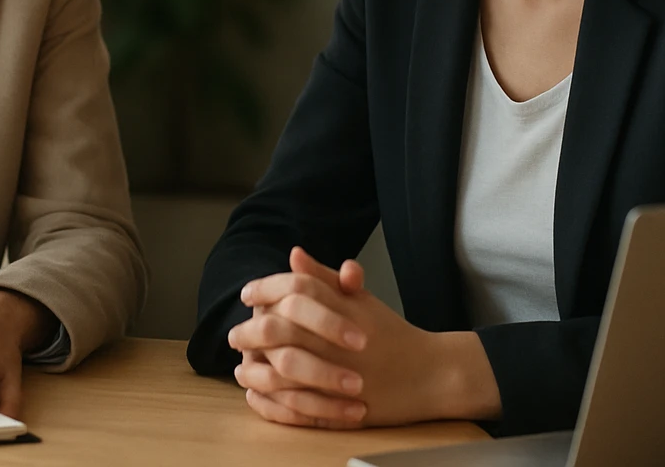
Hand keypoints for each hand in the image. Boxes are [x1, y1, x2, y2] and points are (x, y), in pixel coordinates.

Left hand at [231, 247, 501, 427]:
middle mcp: (336, 343)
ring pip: (281, 373)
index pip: (293, 291)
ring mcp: (337, 378)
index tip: (247, 295)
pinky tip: (257, 396)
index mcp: (341, 311)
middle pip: (279, 331)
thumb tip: (294, 254)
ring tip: (241, 368)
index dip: (264, 290)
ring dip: (255, 370)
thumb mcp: (359, 300)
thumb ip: (324, 279)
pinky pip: (294, 408)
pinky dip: (271, 403)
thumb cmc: (390, 333)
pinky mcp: (341, 409)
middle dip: (250, 333)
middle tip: (234, 335)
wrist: (430, 373)